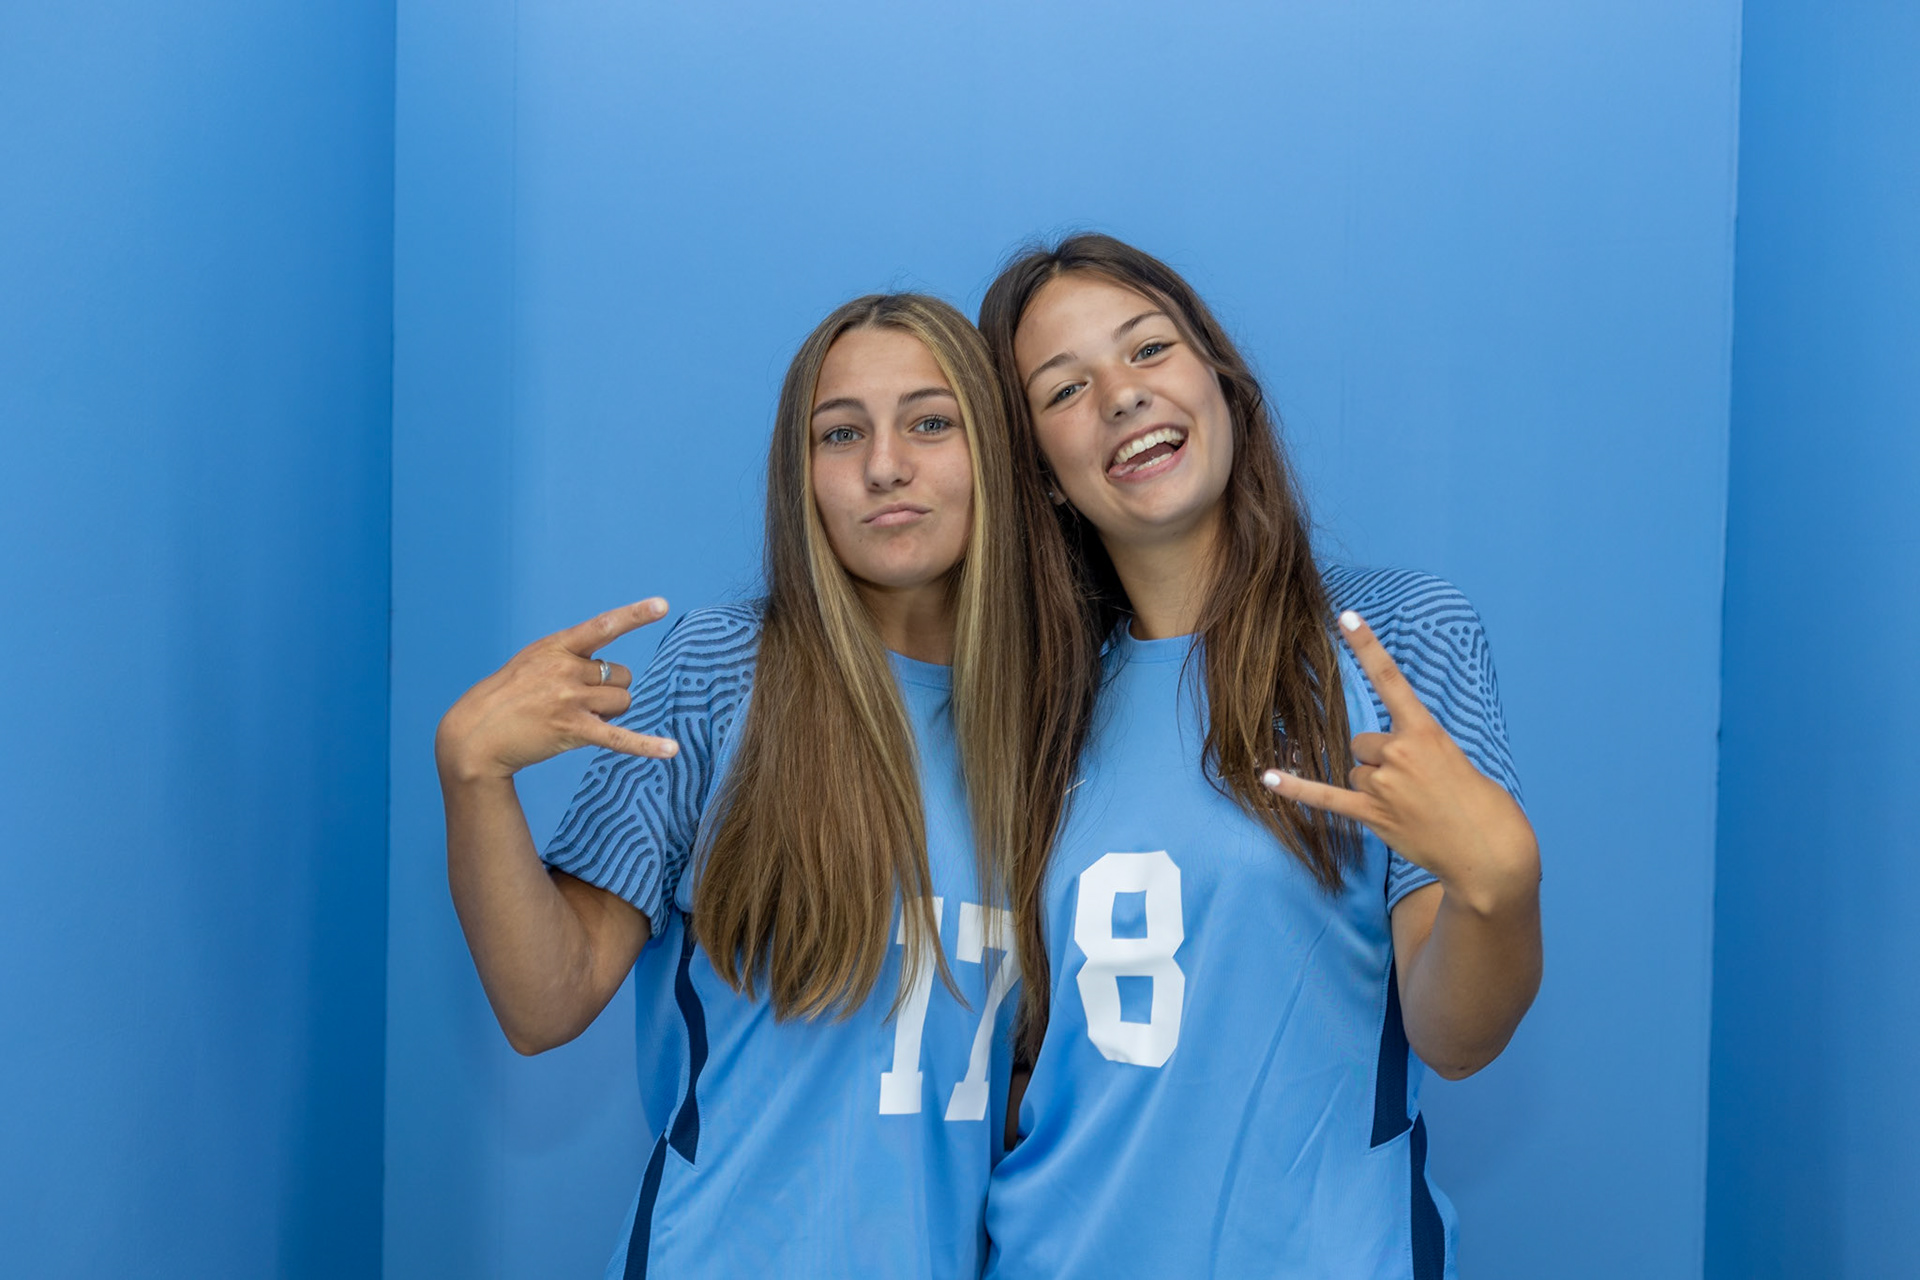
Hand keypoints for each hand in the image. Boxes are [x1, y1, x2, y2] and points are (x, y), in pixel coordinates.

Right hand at [435, 598, 680, 783]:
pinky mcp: (573, 730)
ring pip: (623, 702)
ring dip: (611, 714)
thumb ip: (569, 659)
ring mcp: (570, 700)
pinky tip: (671, 750)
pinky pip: (620, 737)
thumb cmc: (506, 697)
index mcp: (556, 647)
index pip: (603, 626)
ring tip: (577, 719)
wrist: (475, 734)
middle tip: (580, 702)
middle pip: (622, 676)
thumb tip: (608, 671)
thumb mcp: (532, 662)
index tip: (662, 605)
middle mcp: (566, 669)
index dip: (635, 615)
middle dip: (611, 690)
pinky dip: (647, 745)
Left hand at [1261, 611, 1536, 913]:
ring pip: (1356, 772)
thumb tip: (1382, 762)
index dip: (1368, 646)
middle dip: (1381, 761)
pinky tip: (1267, 777)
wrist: (1490, 852)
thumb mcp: (1454, 759)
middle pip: (1364, 743)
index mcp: (1426, 731)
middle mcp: (1400, 752)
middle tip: (1416, 786)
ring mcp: (1384, 785)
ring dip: (1374, 788)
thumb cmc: (1480, 805)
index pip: (1390, 680)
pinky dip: (1295, 788)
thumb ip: (1416, 749)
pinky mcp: (1373, 815)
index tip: (1345, 617)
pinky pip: (1325, 797)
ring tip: (1410, 807)